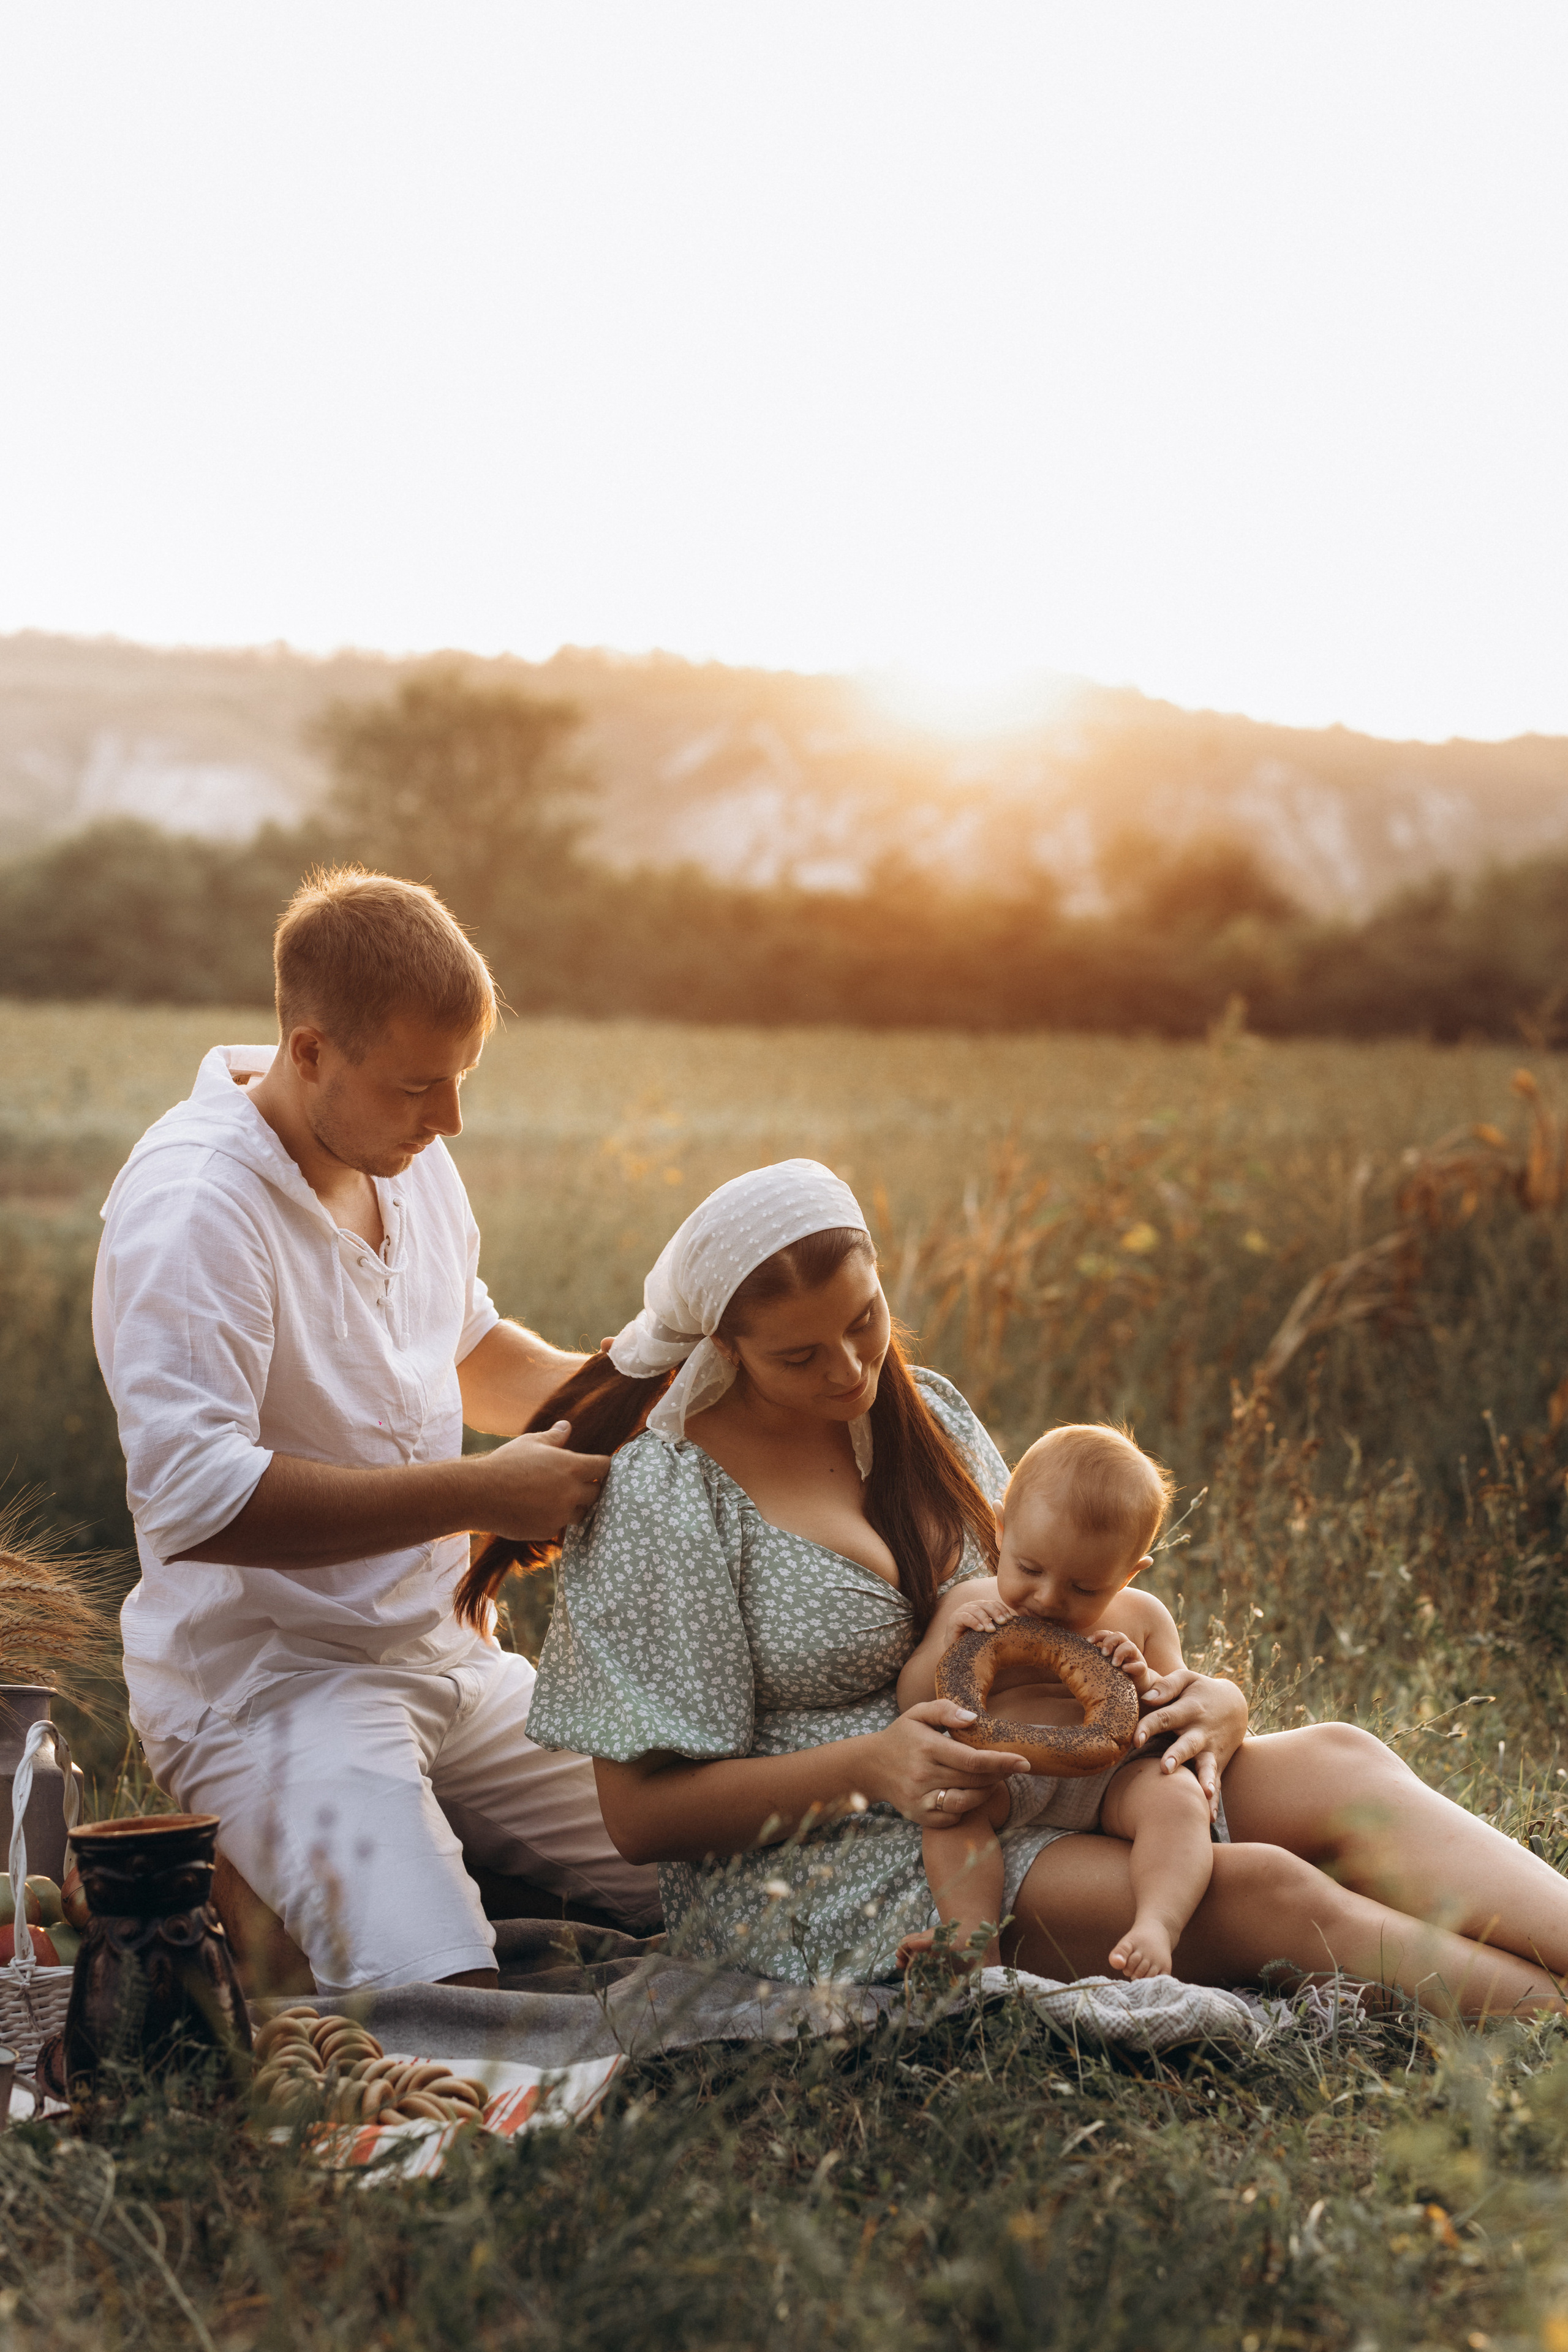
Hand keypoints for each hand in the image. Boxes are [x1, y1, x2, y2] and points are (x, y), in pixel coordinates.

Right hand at [476, 1421, 610, 1540]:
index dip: (602, 1466)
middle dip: (590, 1487)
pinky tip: (537, 1510)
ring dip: (574, 1505)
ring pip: (581, 1512)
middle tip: (574, 1483)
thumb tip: (567, 1426)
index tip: (596, 1466)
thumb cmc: (505, 1463)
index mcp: (571, 1466)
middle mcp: (571, 1492)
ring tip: (555, 1497)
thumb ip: (554, 1437)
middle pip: (598, 1493)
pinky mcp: (548, 1531)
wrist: (479, 1494)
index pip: (605, 1466)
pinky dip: (554, 1518)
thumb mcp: (530, 1443)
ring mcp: (560, 1514)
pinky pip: (560, 1525)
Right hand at [870, 1700, 1025, 1828]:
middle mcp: (922, 1775)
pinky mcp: (918, 1815)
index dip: (1001, 1762)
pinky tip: (968, 1794)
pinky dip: (966, 1807)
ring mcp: (919, 1798)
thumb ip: (945, 1710)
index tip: (1024, 1762)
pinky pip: (952, 1816)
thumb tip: (973, 1719)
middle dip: (999, 1775)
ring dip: (986, 1793)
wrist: (870, 1766)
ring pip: (965, 1801)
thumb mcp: (918, 1713)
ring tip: (993, 1781)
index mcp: (927, 1747)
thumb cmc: (901, 1736)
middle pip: (973, 1781)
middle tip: (1012, 1767)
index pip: (971, 1759)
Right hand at [942, 1581, 1009, 1636]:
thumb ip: (997, 1627)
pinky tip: (980, 1629)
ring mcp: (962, 1611)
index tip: (1010, 1619)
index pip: (993, 1604)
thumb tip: (1015, 1627)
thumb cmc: (973, 1640)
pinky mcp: (954, 1619)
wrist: (955, 1648)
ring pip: (976, 1610)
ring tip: (992, 1630)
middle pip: (986, 1604)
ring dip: (985, 1619)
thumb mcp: (987, 1632)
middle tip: (1003, 1622)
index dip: (1002, 1609)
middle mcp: (972, 1606)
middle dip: (996, 1612)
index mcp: (981, 1607)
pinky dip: (974, 1622)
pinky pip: (965, 1617)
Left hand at [1087, 1628, 1152, 1692]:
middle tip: (1103, 1653)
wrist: (1134, 1687)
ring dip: (1120, 1652)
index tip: (1088, 1642)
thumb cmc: (1113, 1674)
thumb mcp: (1102, 1665)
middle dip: (1109, 1642)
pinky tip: (1124, 1669)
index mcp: (1115, 1645)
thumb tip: (1066, 1658)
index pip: (1106, 1634)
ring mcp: (1135, 1658)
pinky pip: (1140, 1666)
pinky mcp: (1142, 1670)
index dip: (1098, 1635)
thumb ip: (1092, 1659)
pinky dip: (1132, 1666)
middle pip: (1119, 1635)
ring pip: (1130, 1646)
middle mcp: (1125, 1648)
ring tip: (1114, 1663)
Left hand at [1131, 1669, 1247, 1817]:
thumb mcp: (1187, 1679)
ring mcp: (1211, 1750)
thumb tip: (1146, 1697)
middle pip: (1187, 1744)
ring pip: (1206, 1766)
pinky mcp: (1218, 1763)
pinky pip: (1216, 1783)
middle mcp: (1200, 1732)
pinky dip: (1214, 1801)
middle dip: (1177, 1756)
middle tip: (1166, 1768)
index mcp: (1188, 1709)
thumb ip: (1167, 1685)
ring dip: (1204, 1779)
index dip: (1149, 1727)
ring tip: (1202, 1793)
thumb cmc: (1201, 1691)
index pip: (1165, 1717)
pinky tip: (1210, 1818)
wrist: (1236, 1705)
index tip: (1135, 1739)